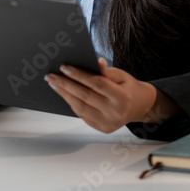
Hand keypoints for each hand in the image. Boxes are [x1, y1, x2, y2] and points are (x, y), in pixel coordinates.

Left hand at [44, 58, 178, 132]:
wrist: (138, 106)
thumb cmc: (127, 88)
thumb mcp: (121, 75)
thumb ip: (107, 71)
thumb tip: (96, 62)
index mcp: (122, 97)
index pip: (97, 84)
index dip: (79, 75)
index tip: (64, 67)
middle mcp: (115, 112)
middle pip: (85, 96)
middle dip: (66, 85)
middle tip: (51, 76)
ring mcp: (108, 123)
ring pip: (81, 107)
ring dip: (65, 95)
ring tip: (54, 84)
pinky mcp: (102, 128)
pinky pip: (82, 115)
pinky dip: (72, 103)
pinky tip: (64, 94)